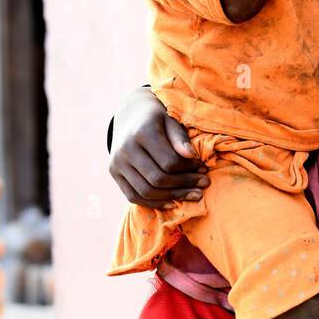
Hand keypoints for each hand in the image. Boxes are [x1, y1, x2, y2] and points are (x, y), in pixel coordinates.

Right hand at [108, 87, 208, 208]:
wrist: (131, 115)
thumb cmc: (158, 118)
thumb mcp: (171, 120)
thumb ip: (180, 138)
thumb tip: (191, 156)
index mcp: (142, 132)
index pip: (169, 161)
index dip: (190, 169)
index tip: (204, 169)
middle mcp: (125, 149)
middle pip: (158, 179)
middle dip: (185, 185)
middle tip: (204, 184)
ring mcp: (116, 163)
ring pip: (146, 191)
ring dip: (173, 197)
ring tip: (194, 195)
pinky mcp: (113, 173)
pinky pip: (133, 196)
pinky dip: (154, 203)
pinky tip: (173, 203)